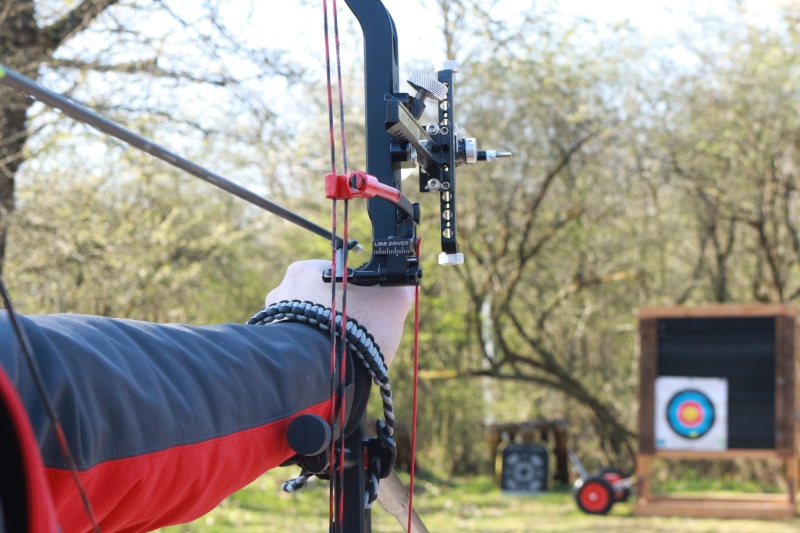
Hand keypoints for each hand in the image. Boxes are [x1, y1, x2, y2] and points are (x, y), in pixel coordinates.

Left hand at [265, 260, 413, 365]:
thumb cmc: (356, 328)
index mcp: (306, 270)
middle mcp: (283, 290)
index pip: (335, 273)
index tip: (364, 308)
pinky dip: (309, 350)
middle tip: (353, 331)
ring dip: (320, 332)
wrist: (323, 371)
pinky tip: (326, 360)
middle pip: (318, 298)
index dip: (354, 291)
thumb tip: (404, 282)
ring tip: (340, 350)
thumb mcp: (391, 301)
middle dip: (335, 313)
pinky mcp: (272, 347)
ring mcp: (273, 319)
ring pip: (305, 321)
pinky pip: (295, 343)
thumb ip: (398, 286)